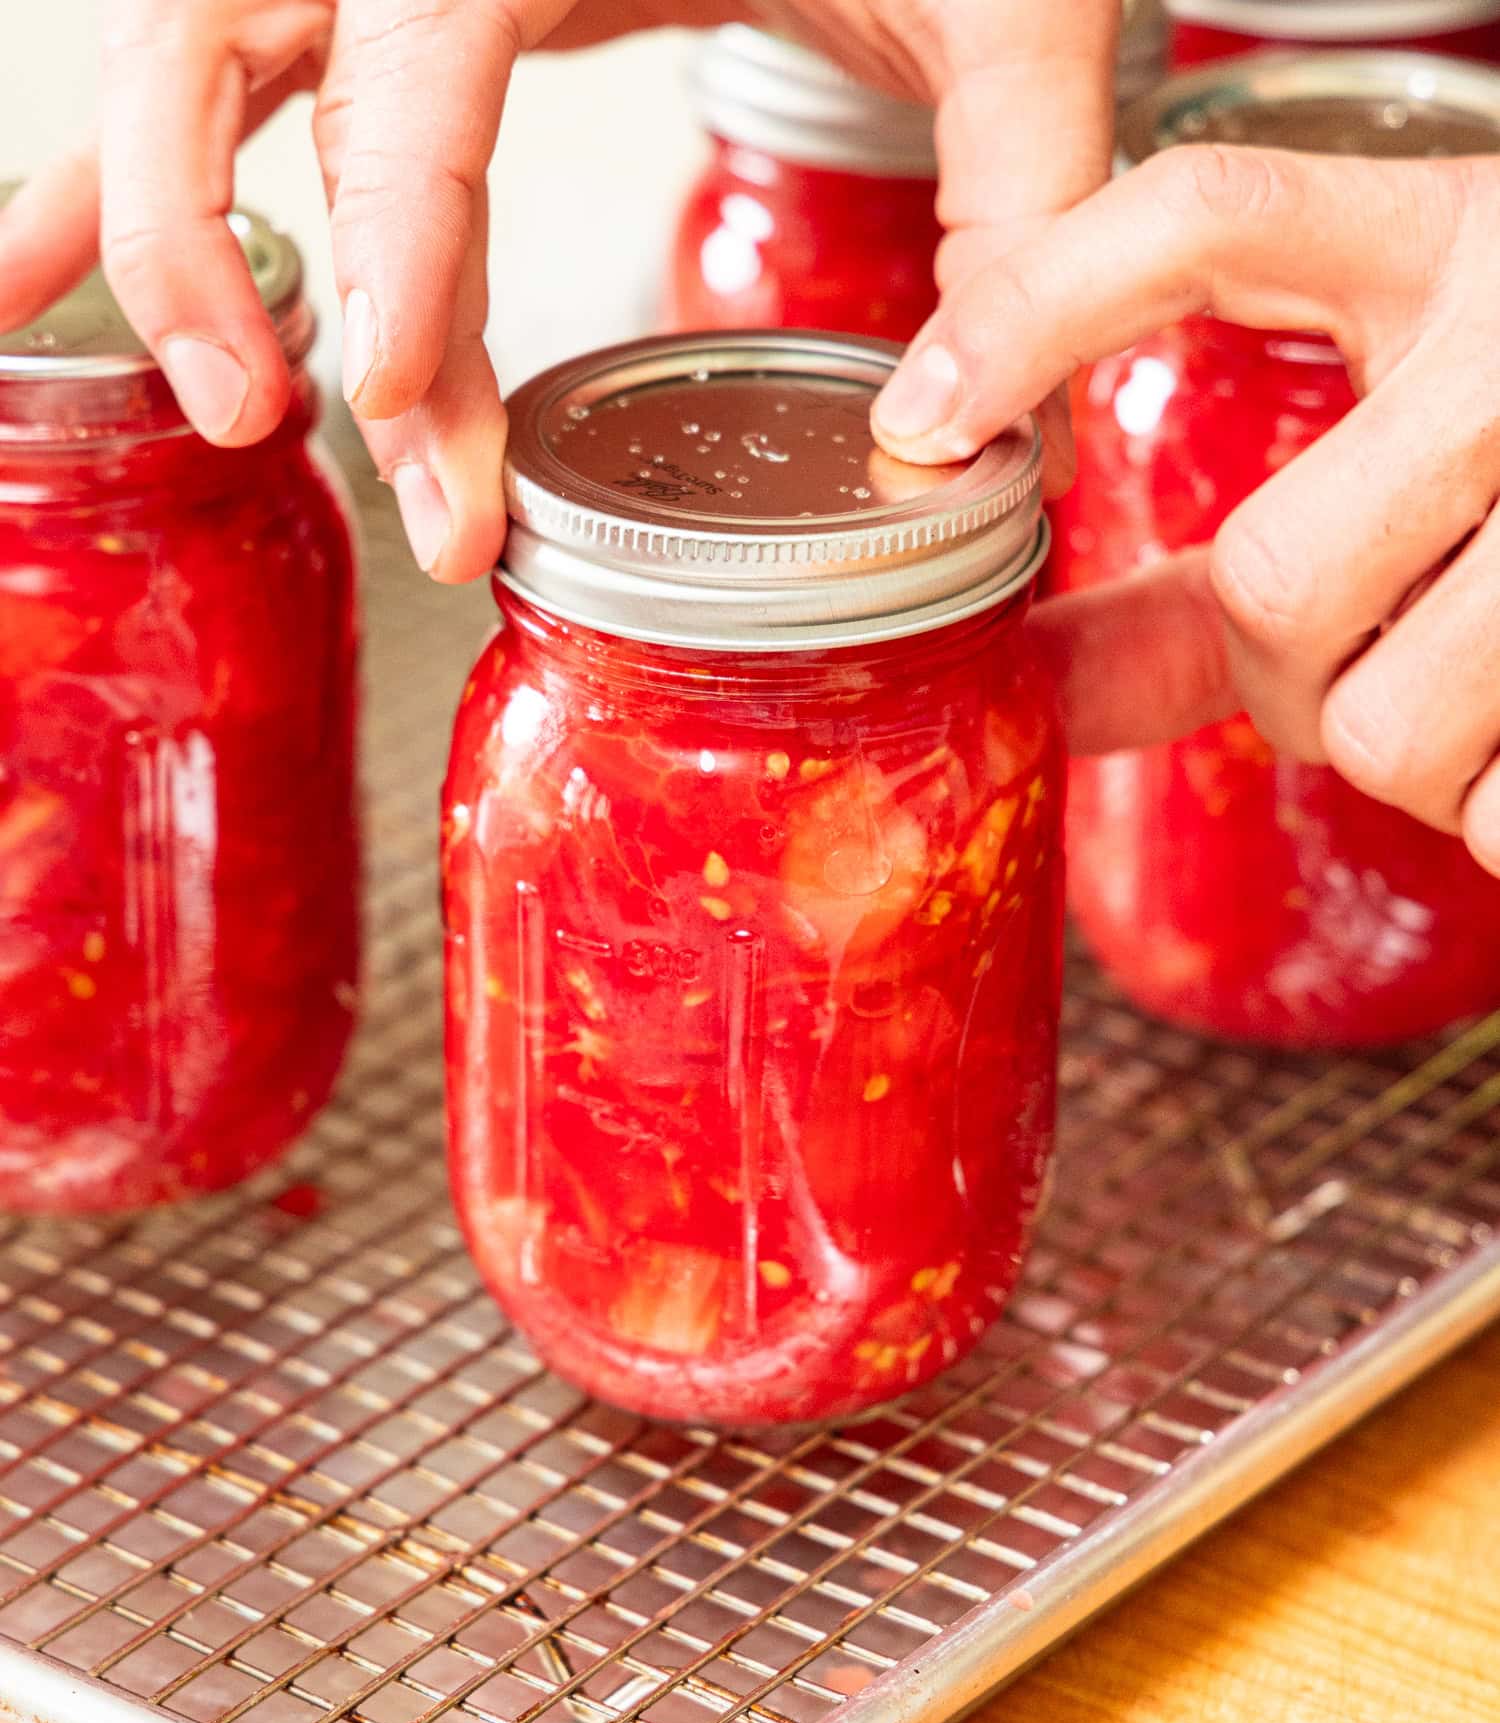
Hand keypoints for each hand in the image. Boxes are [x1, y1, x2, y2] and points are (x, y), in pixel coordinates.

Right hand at [0, 0, 1119, 581]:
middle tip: (281, 423)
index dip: (387, 231)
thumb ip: (1013, 217)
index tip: (387, 394)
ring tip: (220, 408)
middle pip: (232, 38)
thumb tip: (982, 451)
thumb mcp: (1011, 13)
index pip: (415, 51)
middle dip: (225, 247)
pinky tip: (88, 284)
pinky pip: (242, 79)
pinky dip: (160, 187)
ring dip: (169, 232)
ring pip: (193, 55)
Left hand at [873, 145, 1499, 878]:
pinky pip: (1495, 813)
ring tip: (1487, 675)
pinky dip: (1496, 813)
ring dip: (1405, 752)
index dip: (1033, 312)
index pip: (1203, 219)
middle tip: (1372, 646)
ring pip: (1383, 728)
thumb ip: (1230, 559)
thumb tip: (1040, 682)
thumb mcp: (1416, 442)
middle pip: (1274, 585)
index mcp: (1456, 233)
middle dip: (1290, 672)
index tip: (917, 421)